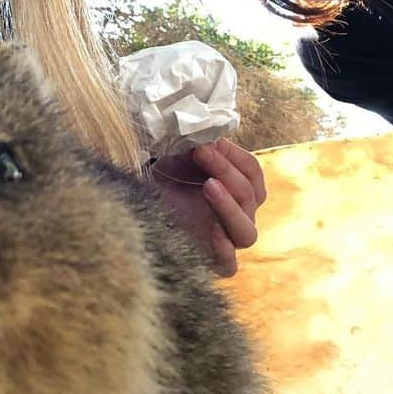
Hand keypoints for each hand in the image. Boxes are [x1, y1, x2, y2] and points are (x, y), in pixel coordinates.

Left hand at [150, 138, 265, 276]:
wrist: (139, 196)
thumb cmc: (166, 174)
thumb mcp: (182, 153)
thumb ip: (199, 142)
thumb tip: (208, 128)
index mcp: (238, 188)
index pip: (253, 172)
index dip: (235, 155)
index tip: (211, 140)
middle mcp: (238, 214)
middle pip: (250, 197)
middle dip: (226, 170)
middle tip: (202, 152)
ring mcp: (226, 239)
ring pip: (247, 232)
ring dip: (230, 206)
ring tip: (208, 186)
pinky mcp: (208, 259)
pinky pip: (229, 265)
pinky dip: (224, 251)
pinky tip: (213, 233)